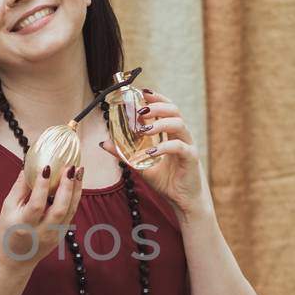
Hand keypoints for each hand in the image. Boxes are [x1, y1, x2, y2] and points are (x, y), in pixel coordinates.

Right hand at [0, 161, 84, 269]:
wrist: (15, 260)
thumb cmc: (8, 230)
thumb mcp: (8, 208)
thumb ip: (20, 187)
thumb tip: (29, 164)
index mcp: (24, 225)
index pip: (36, 205)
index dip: (42, 186)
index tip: (46, 167)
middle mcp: (41, 232)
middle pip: (59, 209)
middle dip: (66, 187)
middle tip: (70, 167)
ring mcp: (54, 235)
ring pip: (70, 211)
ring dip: (76, 190)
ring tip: (79, 171)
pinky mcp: (62, 235)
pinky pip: (71, 214)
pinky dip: (75, 197)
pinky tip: (77, 183)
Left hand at [100, 89, 207, 215]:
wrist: (183, 201)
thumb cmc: (167, 180)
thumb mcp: (141, 165)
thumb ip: (125, 153)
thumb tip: (103, 143)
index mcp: (171, 133)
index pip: (166, 108)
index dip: (156, 98)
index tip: (141, 93)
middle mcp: (181, 136)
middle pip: (174, 110)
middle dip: (157, 106)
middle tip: (140, 111)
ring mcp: (188, 145)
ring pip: (179, 124)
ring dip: (159, 123)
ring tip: (143, 130)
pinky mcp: (191, 159)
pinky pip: (179, 147)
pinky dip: (164, 147)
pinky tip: (150, 152)